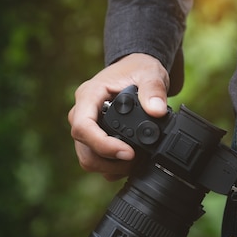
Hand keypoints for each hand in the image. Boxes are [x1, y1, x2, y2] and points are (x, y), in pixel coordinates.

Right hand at [68, 53, 169, 179]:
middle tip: (136, 160)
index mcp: (88, 95)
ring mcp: (86, 129)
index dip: (102, 145)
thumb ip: (154, 90)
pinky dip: (112, 167)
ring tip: (135, 161)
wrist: (135, 71)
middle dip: (110, 162)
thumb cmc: (137, 69)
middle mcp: (80, 113)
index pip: (82, 126)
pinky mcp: (92, 139)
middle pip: (84, 150)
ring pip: (88, 159)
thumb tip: (157, 111)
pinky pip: (95, 161)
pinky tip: (130, 161)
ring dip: (111, 167)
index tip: (128, 152)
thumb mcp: (149, 72)